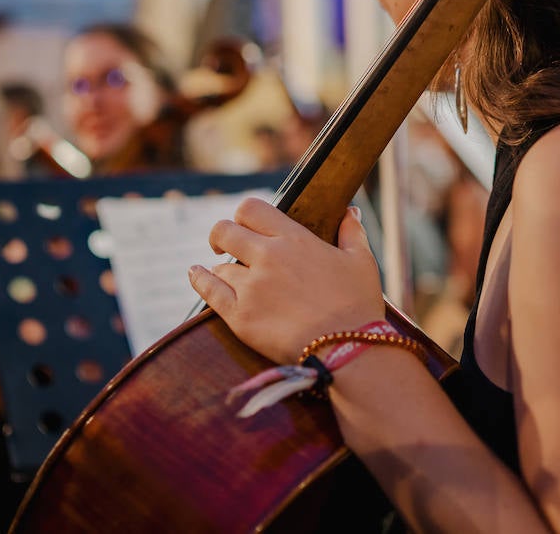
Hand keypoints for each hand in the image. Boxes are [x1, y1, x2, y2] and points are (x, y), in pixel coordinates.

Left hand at [189, 197, 383, 363]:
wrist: (349, 350)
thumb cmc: (359, 305)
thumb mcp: (361, 261)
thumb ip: (351, 232)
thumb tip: (350, 211)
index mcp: (294, 238)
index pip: (251, 209)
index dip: (244, 215)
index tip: (245, 225)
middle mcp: (267, 257)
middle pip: (225, 231)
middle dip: (222, 236)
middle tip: (223, 245)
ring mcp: (251, 287)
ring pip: (219, 267)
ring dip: (222, 269)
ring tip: (227, 275)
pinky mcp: (240, 317)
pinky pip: (210, 292)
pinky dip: (200, 280)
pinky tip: (197, 274)